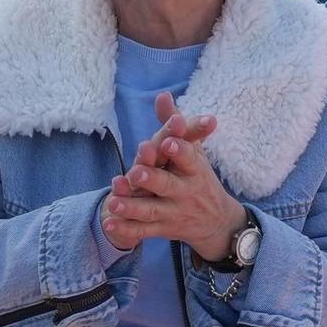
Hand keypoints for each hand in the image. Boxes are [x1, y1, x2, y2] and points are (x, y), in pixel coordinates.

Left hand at [103, 93, 243, 260]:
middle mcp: (185, 192)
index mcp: (194, 170)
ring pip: (151, 210)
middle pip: (168, 185)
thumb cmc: (198, 177)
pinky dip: (126, 230)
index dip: (179, 150)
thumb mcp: (194, 151)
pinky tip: (109, 224)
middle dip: (152, 179)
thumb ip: (175, 125)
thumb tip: (162, 95)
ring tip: (113, 202)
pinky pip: (142, 231)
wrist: (218, 223)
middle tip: (136, 172)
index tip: (168, 142)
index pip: (189, 158)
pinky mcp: (162, 229)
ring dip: (132, 207)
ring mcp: (173, 212)